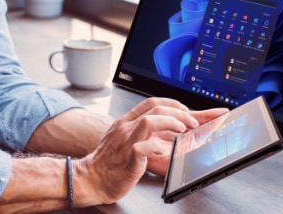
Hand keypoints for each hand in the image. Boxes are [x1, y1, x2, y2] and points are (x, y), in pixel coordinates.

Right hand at [72, 97, 226, 206]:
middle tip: (191, 122)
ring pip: (149, 121)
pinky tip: (162, 150)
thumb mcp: (122, 138)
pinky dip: (156, 147)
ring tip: (182, 130)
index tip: (184, 111)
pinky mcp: (128, 158)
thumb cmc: (108, 162)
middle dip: (178, 112)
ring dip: (171, 122)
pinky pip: (143, 147)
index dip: (171, 104)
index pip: (151, 102)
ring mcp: (126, 141)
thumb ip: (138, 130)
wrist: (91, 178)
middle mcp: (125, 127)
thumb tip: (160, 125)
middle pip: (154, 107)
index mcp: (125, 121)